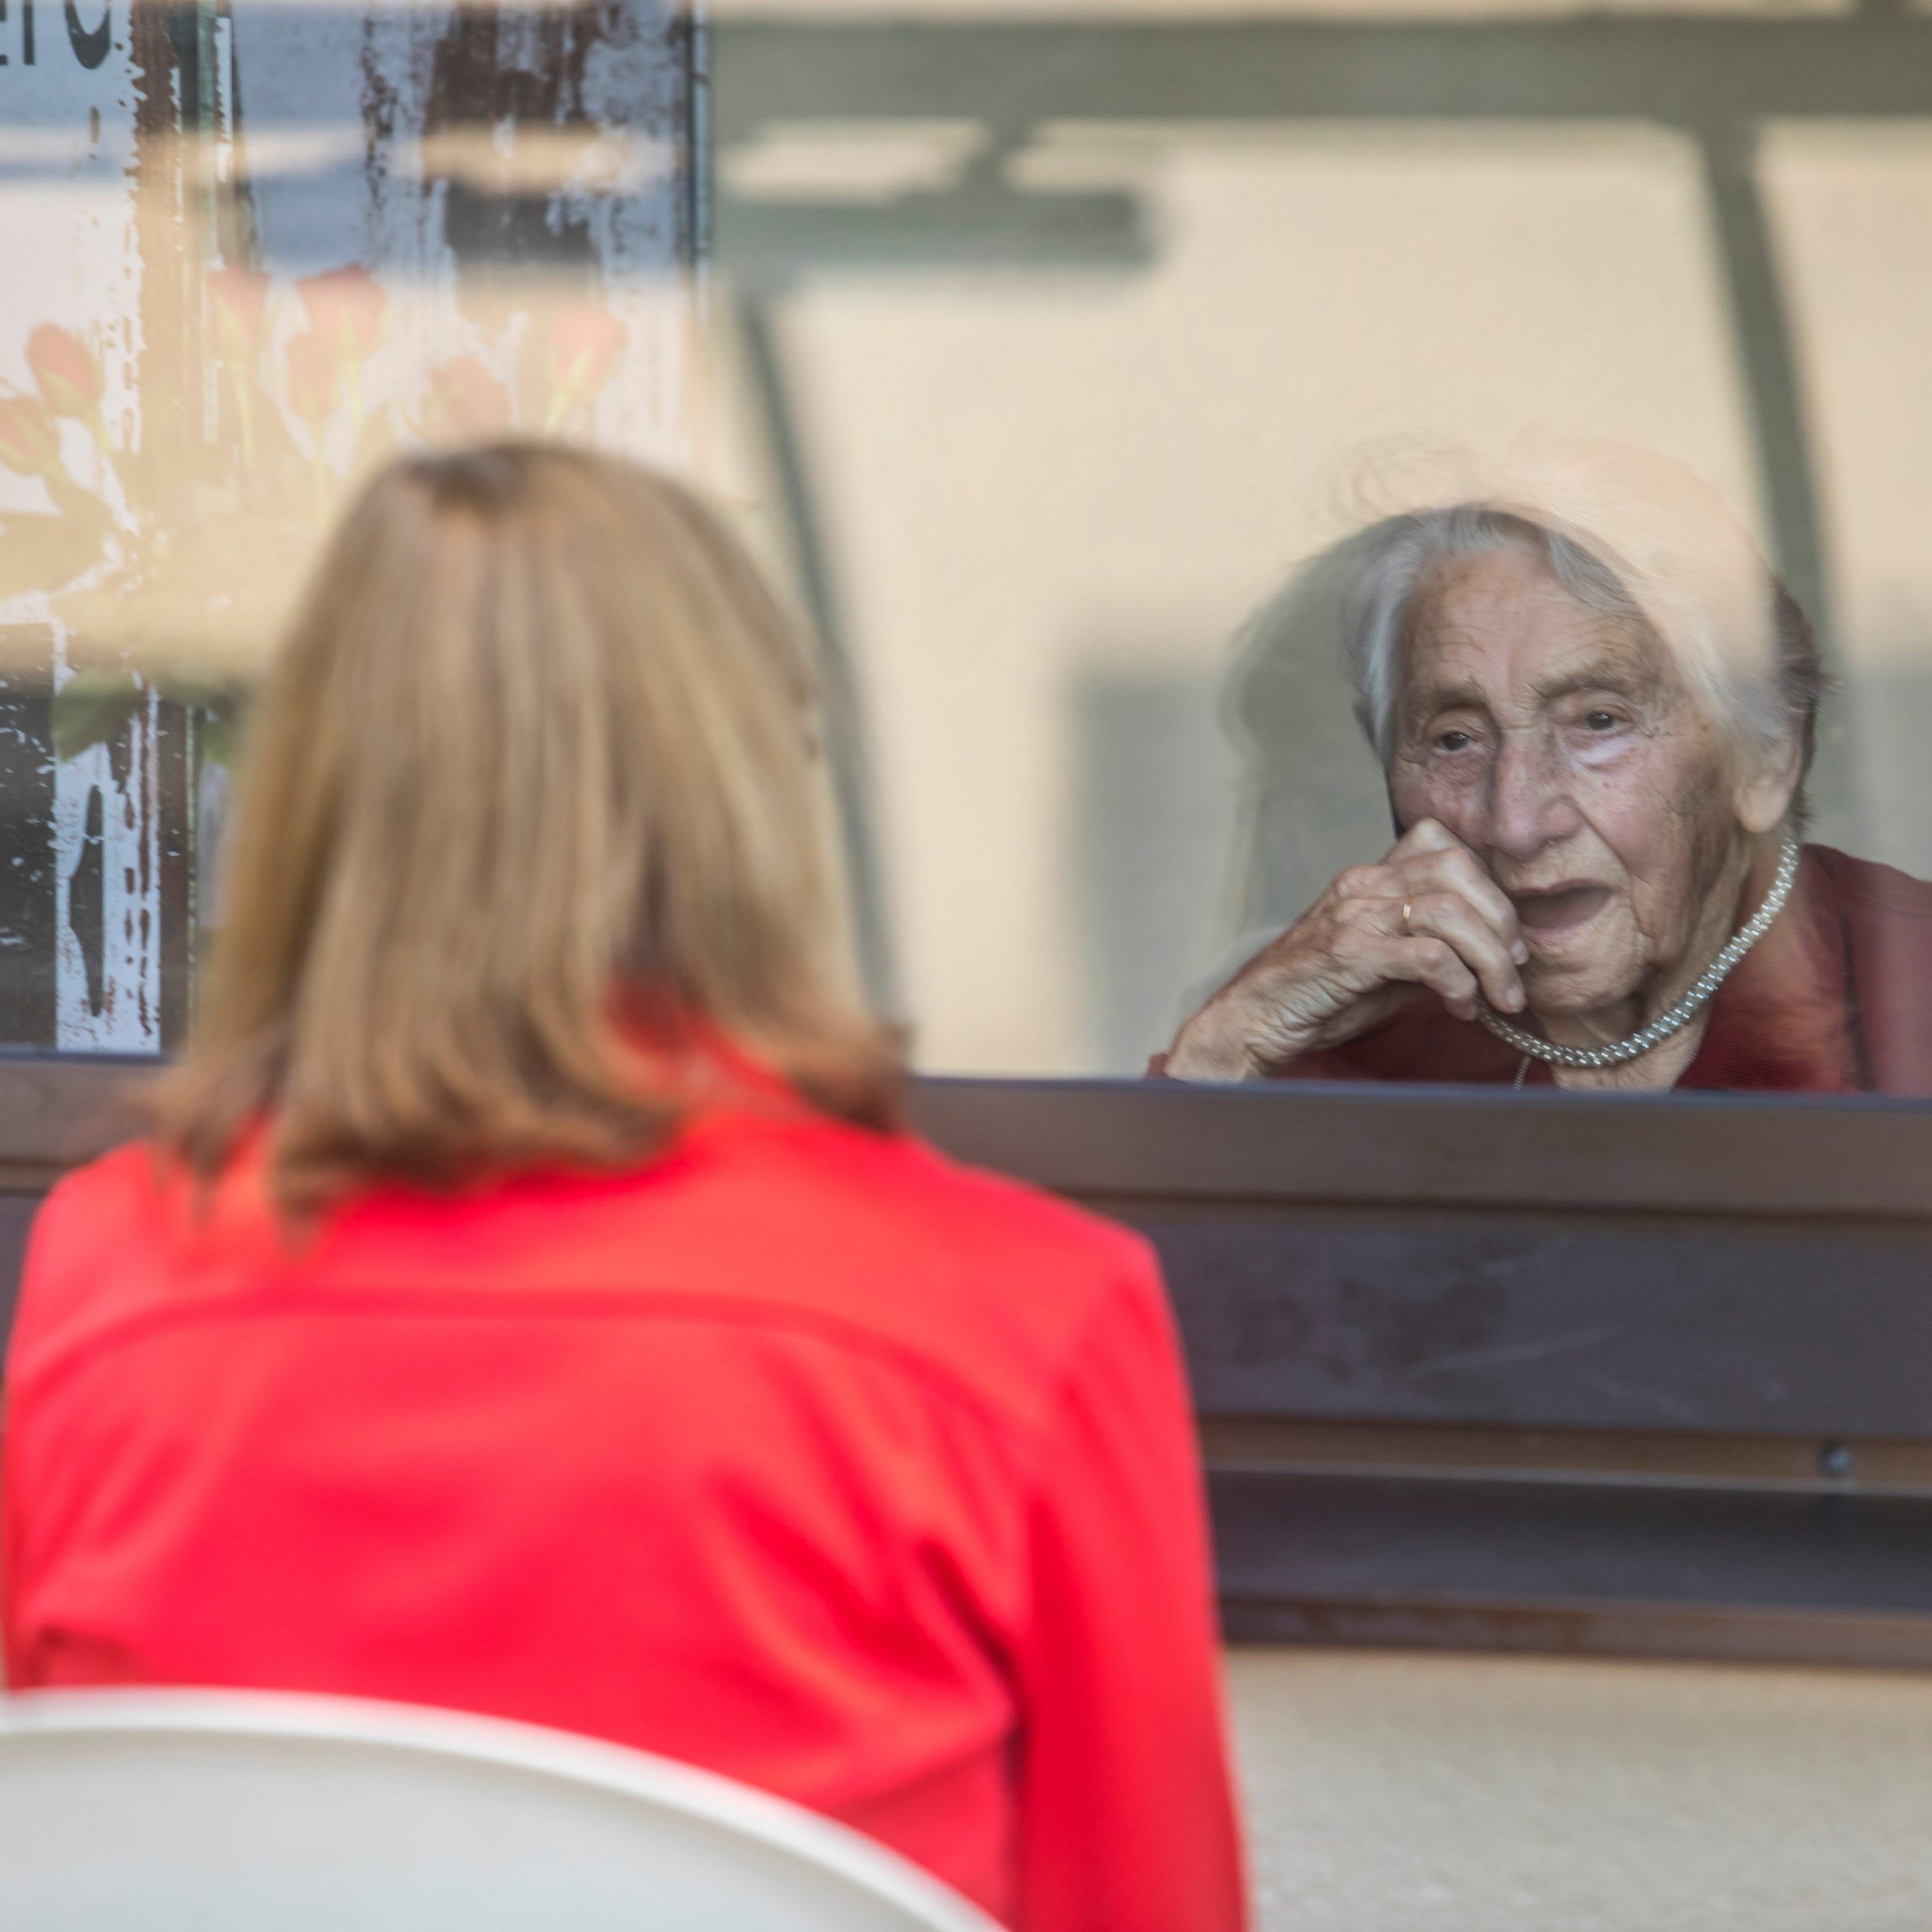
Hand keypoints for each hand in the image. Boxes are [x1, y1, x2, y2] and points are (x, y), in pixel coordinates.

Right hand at [1164, 820, 1528, 1078]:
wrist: (1252, 1020)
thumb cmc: (1314, 995)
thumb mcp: (1382, 964)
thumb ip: (1427, 950)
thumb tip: (1488, 961)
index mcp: (1369, 878)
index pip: (1442, 843)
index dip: (1485, 883)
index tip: (1501, 934)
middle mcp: (1363, 884)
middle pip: (1458, 867)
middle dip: (1501, 919)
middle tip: (1512, 966)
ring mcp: (1355, 915)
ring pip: (1451, 911)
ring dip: (1490, 958)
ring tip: (1498, 997)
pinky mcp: (1349, 952)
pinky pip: (1429, 955)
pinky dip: (1459, 982)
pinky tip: (1460, 1007)